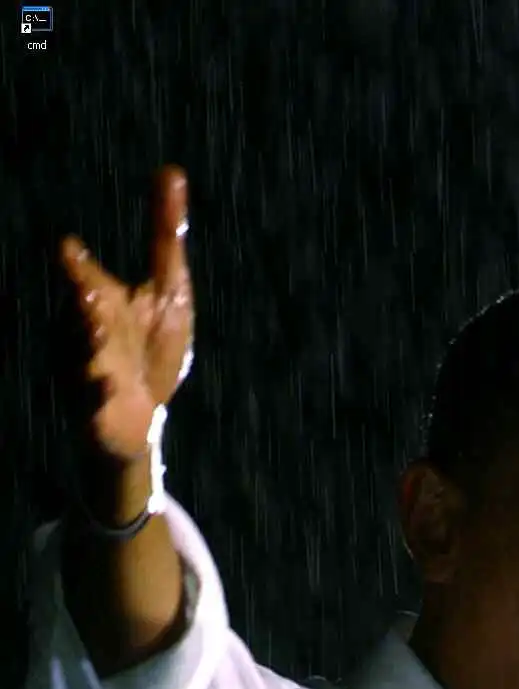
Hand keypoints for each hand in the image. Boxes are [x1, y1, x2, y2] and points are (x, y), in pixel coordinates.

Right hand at [62, 165, 193, 464]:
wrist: (141, 418)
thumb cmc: (151, 350)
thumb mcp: (168, 292)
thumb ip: (165, 237)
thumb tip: (170, 172)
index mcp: (104, 302)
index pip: (96, 276)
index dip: (90, 263)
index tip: (79, 244)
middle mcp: (91, 332)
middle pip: (87, 311)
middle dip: (85, 296)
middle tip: (82, 280)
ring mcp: (92, 369)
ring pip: (86, 353)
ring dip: (90, 340)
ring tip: (91, 319)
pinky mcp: (97, 406)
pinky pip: (95, 400)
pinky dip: (99, 392)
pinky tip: (106, 385)